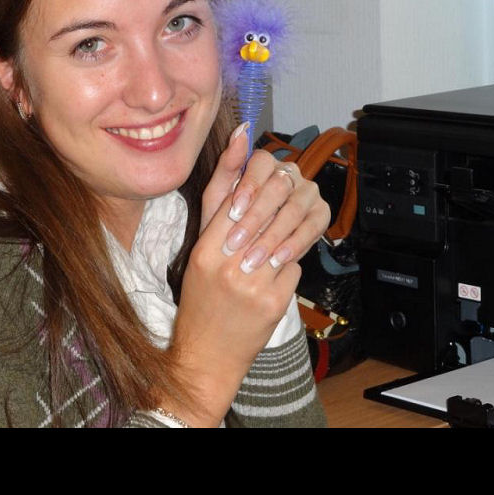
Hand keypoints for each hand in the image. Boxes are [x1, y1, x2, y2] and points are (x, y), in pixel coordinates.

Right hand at [162, 126, 329, 426]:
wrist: (207, 354)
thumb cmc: (201, 297)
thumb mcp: (199, 249)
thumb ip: (219, 201)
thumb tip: (240, 140)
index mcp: (204, 250)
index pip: (235, 198)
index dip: (253, 182)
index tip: (261, 163)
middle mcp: (227, 265)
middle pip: (266, 214)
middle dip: (278, 203)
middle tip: (285, 195)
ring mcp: (253, 285)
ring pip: (285, 238)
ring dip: (286, 234)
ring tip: (279, 236)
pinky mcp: (274, 304)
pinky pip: (294, 267)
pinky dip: (289, 264)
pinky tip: (276, 271)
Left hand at [222, 143, 330, 273]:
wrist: (242, 252)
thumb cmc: (226, 221)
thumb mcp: (217, 197)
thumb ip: (227, 165)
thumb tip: (240, 129)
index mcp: (264, 164)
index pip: (262, 163)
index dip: (248, 187)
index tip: (233, 212)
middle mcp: (289, 173)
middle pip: (279, 186)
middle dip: (256, 217)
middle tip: (237, 242)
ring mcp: (308, 192)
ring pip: (295, 208)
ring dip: (273, 235)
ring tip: (255, 258)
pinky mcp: (321, 213)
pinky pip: (313, 226)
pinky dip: (294, 244)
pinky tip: (278, 259)